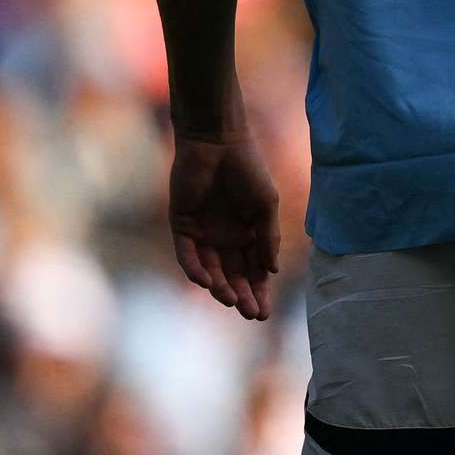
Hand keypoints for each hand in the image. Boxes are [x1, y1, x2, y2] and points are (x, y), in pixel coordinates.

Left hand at [169, 130, 282, 321]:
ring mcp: (202, 234)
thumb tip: (272, 271)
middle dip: (242, 296)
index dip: (259, 292)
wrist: (218, 142)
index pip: (253, 272)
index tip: (263, 312)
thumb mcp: (265, 205)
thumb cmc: (247, 168)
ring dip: (220, 288)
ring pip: (210, 271)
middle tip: (251, 313)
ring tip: (231, 300)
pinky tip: (208, 281)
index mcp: (247, 235)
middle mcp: (224, 239)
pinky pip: (188, 256)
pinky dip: (196, 270)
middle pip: (233, 276)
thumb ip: (268, 237)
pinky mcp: (182, 226)